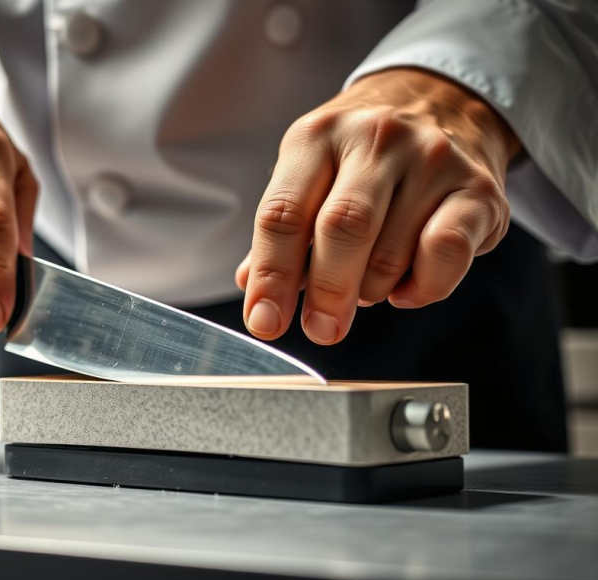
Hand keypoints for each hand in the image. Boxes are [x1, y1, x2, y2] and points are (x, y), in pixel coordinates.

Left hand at [236, 68, 519, 344]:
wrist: (441, 101)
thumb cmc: (361, 155)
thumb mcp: (311, 173)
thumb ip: (283, 232)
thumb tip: (250, 284)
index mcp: (317, 136)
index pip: (283, 214)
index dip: (271, 276)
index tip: (266, 321)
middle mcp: (375, 138)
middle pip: (342, 228)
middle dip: (327, 292)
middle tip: (321, 329)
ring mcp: (431, 158)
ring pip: (392, 251)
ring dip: (372, 289)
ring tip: (367, 284)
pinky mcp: (478, 188)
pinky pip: (445, 254)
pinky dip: (422, 287)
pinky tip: (407, 288)